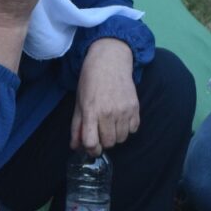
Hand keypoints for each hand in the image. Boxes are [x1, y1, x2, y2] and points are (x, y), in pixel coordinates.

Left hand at [73, 39, 138, 154]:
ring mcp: (124, 110)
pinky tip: (121, 119)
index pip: (91, 142)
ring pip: (122, 139)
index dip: (90, 149)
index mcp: (91, 111)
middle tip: (101, 132)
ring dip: (115, 136)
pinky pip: (133, 129)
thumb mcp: (79, 102)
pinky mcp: (135, 107)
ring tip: (111, 124)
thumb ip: (77, 126)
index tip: (91, 146)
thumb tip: (75, 146)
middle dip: (103, 142)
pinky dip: (127, 129)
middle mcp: (108, 113)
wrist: (110, 61)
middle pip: (108, 143)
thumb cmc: (91, 81)